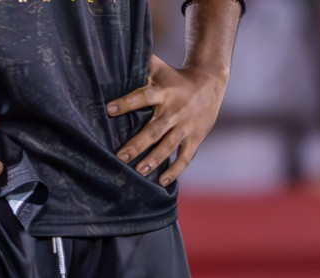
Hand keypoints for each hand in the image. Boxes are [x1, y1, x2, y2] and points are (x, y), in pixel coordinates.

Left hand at [108, 55, 228, 186]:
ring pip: (169, 146)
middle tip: (120, 157)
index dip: (127, 103)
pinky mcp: (195, 138)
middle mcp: (175, 112)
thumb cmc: (176, 76)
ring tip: (139, 172)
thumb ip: (140, 64)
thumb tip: (113, 54)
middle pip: (154, 130)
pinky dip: (175, 170)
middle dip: (137, 144)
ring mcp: (186, 127)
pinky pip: (185, 157)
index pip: (143, 96)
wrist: (210, 84)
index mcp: (164, 93)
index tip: (109, 110)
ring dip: (154, 160)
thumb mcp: (159, 68)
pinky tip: (162, 182)